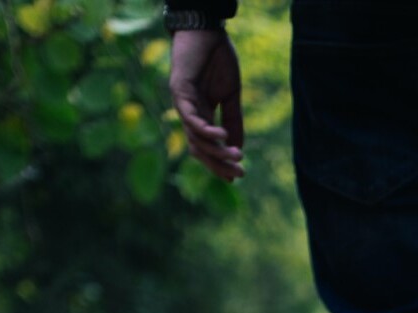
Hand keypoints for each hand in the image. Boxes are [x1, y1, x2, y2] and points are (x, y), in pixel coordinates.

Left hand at [170, 30, 244, 181]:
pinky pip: (191, 118)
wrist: (207, 29)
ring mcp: (182, 104)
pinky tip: (222, 136)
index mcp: (201, 115)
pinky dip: (206, 130)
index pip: (207, 147)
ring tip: (236, 156)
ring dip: (216, 151)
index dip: (219, 163)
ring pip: (195, 138)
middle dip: (218, 164)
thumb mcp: (230, 95)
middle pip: (199, 149)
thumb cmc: (218, 58)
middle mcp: (189, 113)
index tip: (236, 177)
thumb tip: (238, 148)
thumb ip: (233, 121)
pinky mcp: (179, 91)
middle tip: (239, 174)